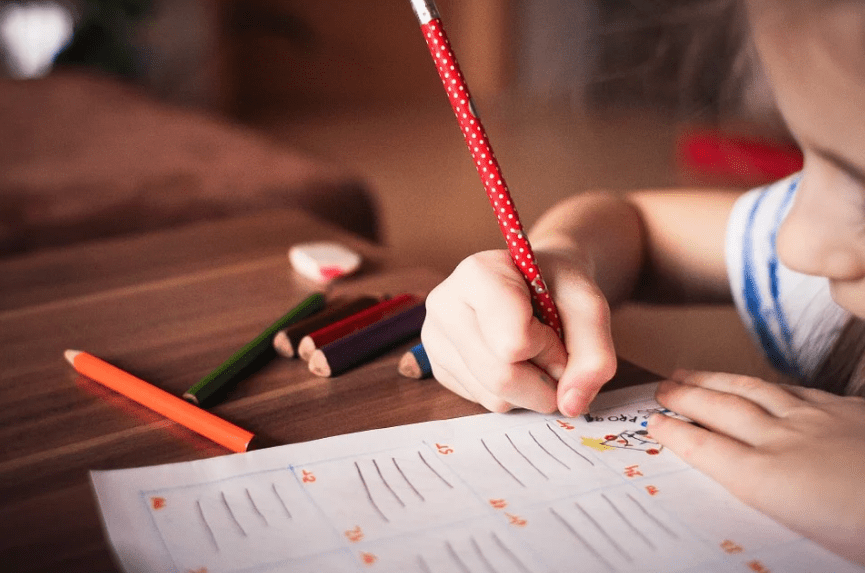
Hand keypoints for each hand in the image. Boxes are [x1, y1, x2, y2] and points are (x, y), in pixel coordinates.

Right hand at [421, 249, 616, 415]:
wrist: (536, 283)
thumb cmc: (558, 287)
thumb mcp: (589, 307)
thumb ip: (594, 354)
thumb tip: (570, 405)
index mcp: (476, 274)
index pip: (513, 342)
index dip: (549, 347)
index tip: (556, 328)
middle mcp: (444, 304)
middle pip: (501, 377)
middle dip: (544, 379)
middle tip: (555, 355)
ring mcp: (435, 338)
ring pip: (493, 396)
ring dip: (530, 389)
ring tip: (533, 353)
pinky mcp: (438, 367)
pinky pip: (483, 402)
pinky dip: (512, 394)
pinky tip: (512, 362)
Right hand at [648, 370, 864, 565]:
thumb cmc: (864, 529)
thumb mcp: (811, 540)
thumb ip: (770, 507)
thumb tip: (745, 493)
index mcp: (768, 480)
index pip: (706, 449)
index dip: (676, 433)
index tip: (653, 422)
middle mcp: (784, 442)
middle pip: (722, 411)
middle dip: (686, 397)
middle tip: (662, 387)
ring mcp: (817, 421)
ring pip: (753, 392)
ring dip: (716, 381)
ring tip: (691, 373)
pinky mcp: (848, 411)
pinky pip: (794, 390)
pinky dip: (766, 385)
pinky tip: (760, 384)